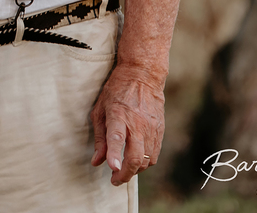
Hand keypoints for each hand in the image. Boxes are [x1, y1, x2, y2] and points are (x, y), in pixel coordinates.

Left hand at [91, 63, 164, 185]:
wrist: (142, 76)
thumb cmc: (116, 91)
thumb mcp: (100, 110)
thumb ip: (99, 138)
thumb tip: (96, 161)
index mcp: (118, 114)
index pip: (117, 137)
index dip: (114, 154)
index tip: (113, 168)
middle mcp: (137, 123)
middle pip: (135, 156)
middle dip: (125, 174)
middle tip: (114, 180)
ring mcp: (151, 127)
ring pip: (146, 160)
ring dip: (135, 170)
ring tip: (123, 170)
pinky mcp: (160, 130)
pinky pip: (154, 154)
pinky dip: (144, 162)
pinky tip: (135, 161)